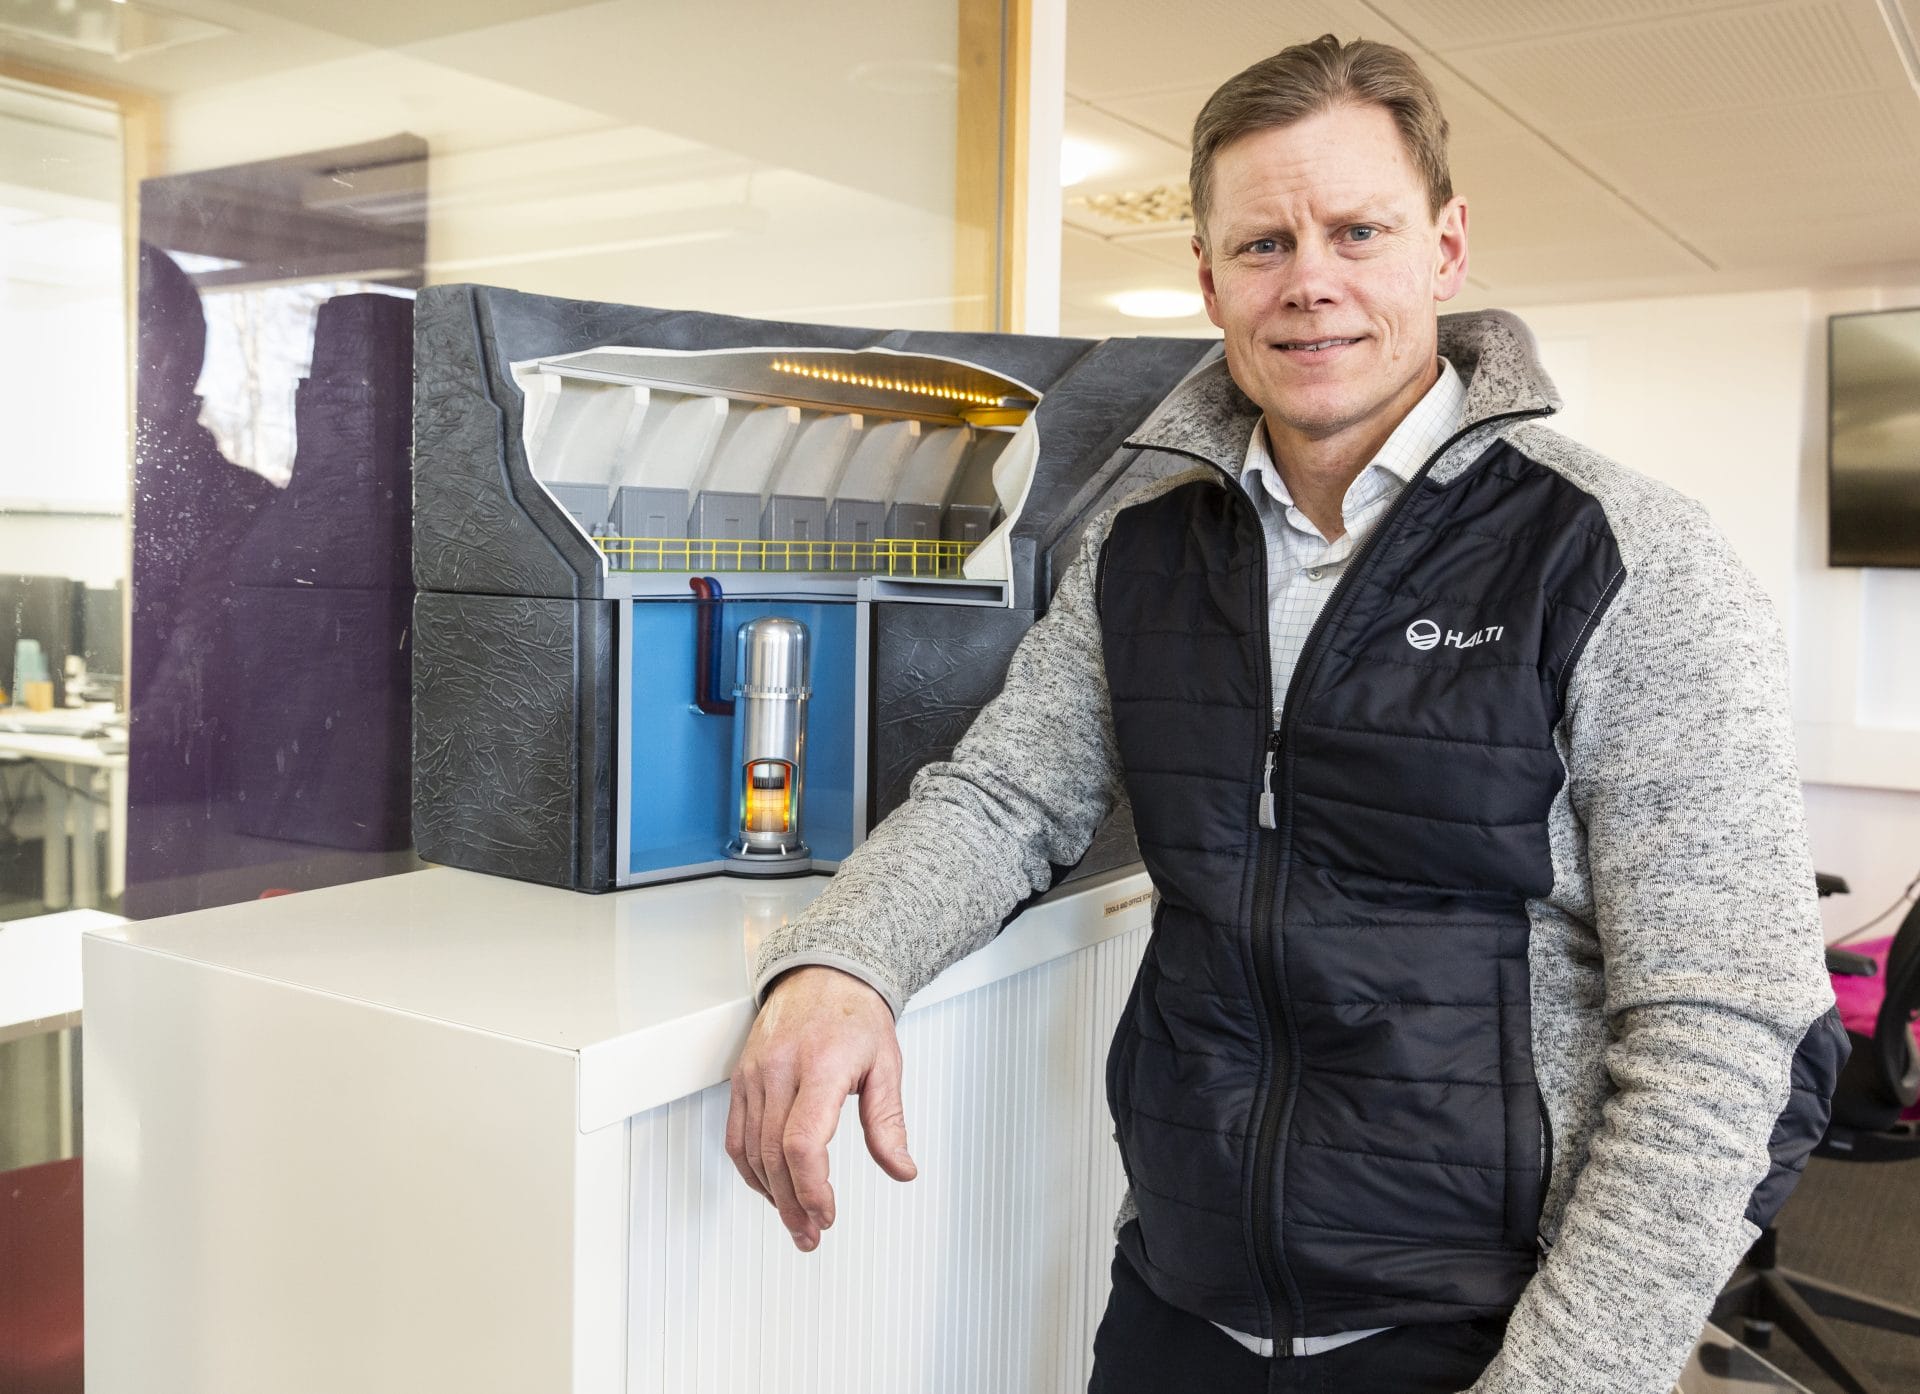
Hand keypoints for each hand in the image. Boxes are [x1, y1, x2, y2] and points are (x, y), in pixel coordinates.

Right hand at [726, 964, 917, 1250]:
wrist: (823, 973)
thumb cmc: (855, 1015)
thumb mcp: (887, 1065)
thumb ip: (889, 1122)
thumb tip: (902, 1169)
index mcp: (820, 1066)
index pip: (802, 1141)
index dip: (812, 1188)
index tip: (827, 1213)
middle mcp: (780, 1070)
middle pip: (773, 1155)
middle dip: (792, 1204)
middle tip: (811, 1233)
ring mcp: (755, 1074)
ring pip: (750, 1151)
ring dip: (771, 1195)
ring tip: (794, 1221)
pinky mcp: (741, 1078)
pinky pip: (736, 1135)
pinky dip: (750, 1170)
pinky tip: (770, 1188)